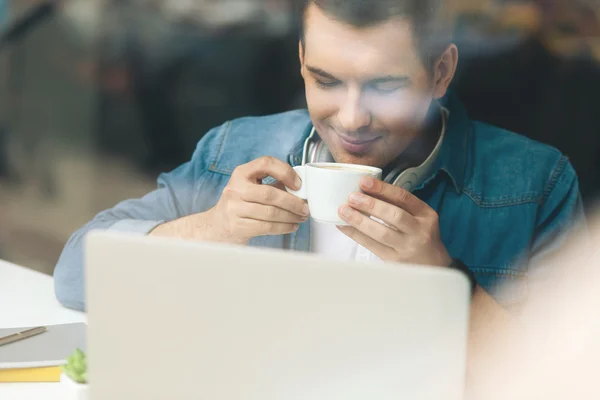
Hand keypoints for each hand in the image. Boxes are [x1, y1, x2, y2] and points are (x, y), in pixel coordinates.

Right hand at [152, 157, 308, 243]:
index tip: (298, 183)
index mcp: (241, 173)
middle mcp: (235, 188)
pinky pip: (266, 227)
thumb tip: (301, 189)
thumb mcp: (250, 188)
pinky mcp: (237, 226)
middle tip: (305, 208)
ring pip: (270, 213)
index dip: (285, 171)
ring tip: (301, 218)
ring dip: (291, 217)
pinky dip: (283, 228)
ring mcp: (234, 208)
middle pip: (270, 194)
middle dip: (293, 202)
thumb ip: (272, 184)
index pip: (265, 163)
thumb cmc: (240, 204)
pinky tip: (291, 226)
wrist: (217, 225)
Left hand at [337, 176, 451, 266]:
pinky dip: (355, 234)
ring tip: (343, 210)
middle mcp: (419, 231)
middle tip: (351, 197)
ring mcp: (407, 248)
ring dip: (359, 220)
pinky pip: (371, 245)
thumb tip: (366, 189)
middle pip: (394, 216)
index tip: (364, 182)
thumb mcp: (419, 216)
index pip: (404, 198)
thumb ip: (399, 204)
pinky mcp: (394, 261)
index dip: (383, 188)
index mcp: (425, 215)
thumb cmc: (420, 235)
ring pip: (381, 233)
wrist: (433, 265)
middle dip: (370, 205)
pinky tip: (343, 225)